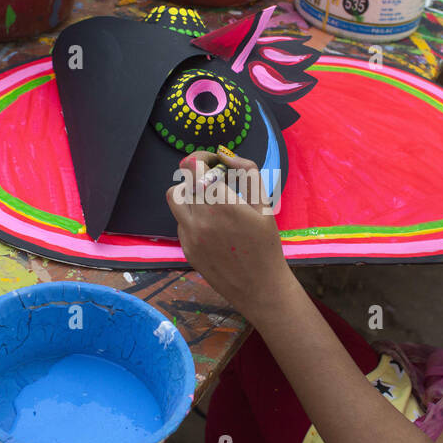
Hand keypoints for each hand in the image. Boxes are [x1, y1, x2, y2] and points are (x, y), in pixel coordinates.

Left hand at [165, 148, 296, 322]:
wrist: (259, 287)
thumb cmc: (266, 244)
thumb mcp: (264, 204)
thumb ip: (247, 172)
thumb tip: (226, 154)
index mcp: (221, 203)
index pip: (192, 166)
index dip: (201, 157)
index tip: (213, 161)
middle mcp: (200, 218)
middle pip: (183, 181)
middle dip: (198, 176)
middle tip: (216, 182)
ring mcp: (190, 235)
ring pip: (175, 200)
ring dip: (189, 194)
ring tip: (209, 201)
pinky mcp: (186, 248)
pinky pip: (181, 222)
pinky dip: (193, 216)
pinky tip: (213, 227)